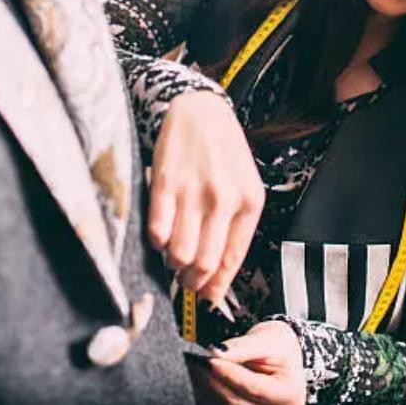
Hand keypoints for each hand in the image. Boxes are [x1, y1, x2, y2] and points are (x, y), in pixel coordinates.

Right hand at [148, 91, 264, 303]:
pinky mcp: (165, 183)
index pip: (232, 261)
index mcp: (249, 203)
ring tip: (173, 256)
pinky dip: (157, 242)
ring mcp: (193, 192)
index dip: (215, 287)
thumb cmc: (223, 153)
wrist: (200, 110)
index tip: (205, 296)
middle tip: (185, 280)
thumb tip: (215, 278)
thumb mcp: (244, 187)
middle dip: (192, 281)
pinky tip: (160, 235)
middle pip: (205, 263)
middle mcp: (224, 199)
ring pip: (180, 253)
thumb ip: (234, 228)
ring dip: (173, 264)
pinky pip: (158, 230)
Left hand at [207, 321, 306, 404]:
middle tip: (198, 362)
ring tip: (198, 367)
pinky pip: (222, 403)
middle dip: (215, 381)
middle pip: (237, 401)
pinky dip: (211, 391)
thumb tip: (215, 351)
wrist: (285, 356)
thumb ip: (241, 347)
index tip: (211, 360)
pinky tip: (203, 377)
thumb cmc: (279, 347)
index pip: (253, 387)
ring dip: (209, 387)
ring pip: (227, 404)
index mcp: (287, 392)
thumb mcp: (266, 340)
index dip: (229, 374)